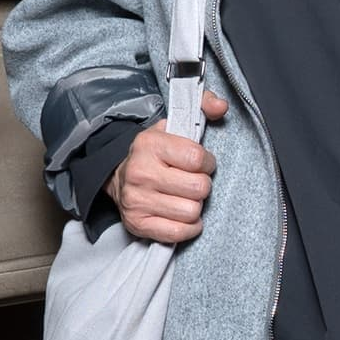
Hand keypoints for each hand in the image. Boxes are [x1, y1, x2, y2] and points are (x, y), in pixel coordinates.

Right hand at [111, 87, 227, 242]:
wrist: (118, 176)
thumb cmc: (155, 153)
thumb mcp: (175, 123)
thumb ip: (203, 106)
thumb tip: (221, 106)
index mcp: (150, 144)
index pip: (197, 159)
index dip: (206, 162)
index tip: (199, 163)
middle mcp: (140, 172)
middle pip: (198, 188)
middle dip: (201, 185)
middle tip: (191, 181)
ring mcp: (137, 200)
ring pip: (191, 212)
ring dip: (194, 206)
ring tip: (184, 196)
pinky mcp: (138, 223)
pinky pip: (179, 233)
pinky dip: (187, 227)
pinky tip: (182, 215)